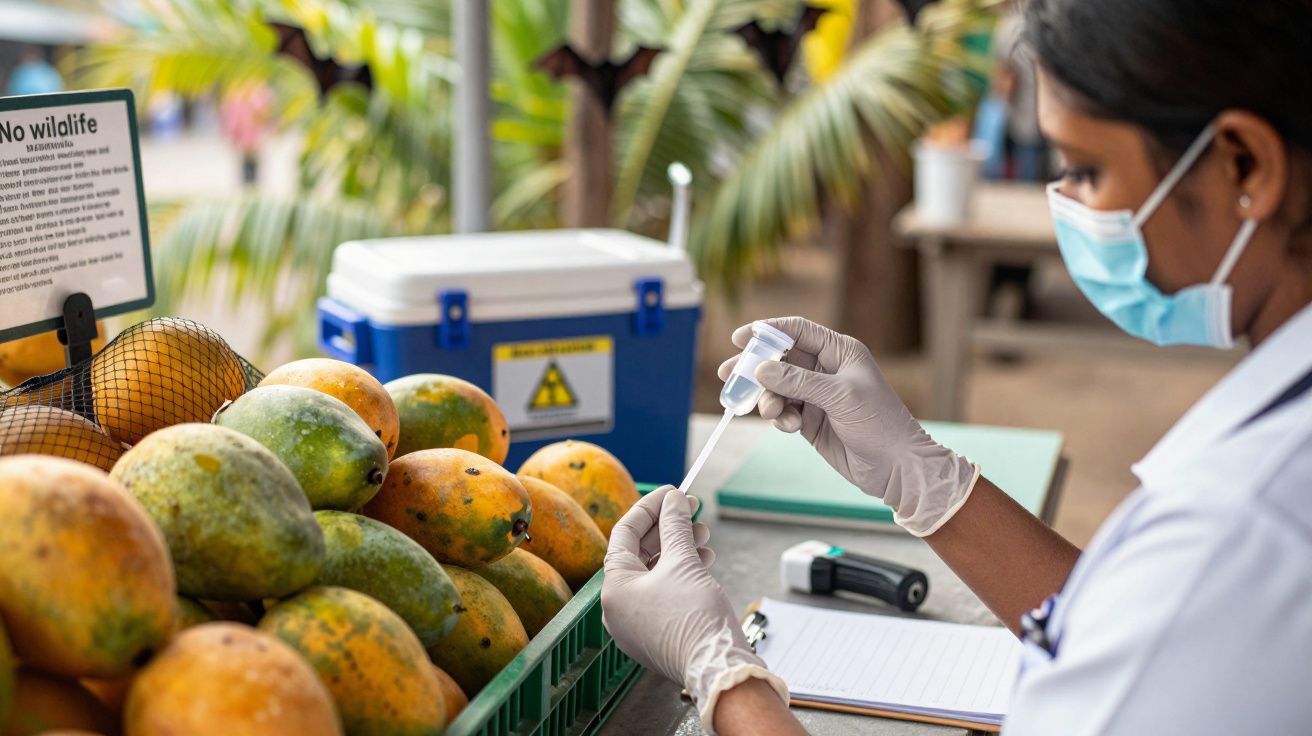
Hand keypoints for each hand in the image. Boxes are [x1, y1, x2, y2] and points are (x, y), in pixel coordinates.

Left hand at [602, 487, 787, 732]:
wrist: (718, 667)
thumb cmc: (695, 618)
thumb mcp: (684, 562)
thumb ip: (675, 526)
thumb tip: (674, 501)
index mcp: (614, 588)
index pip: (625, 533)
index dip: (650, 507)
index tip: (673, 493)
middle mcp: (618, 608)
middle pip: (639, 553)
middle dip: (669, 529)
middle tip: (692, 510)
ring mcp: (636, 624)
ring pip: (654, 574)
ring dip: (679, 549)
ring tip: (704, 536)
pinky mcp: (655, 634)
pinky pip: (662, 593)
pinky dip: (680, 574)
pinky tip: (704, 560)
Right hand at [718, 317, 978, 535]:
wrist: (897, 467)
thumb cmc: (880, 424)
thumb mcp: (839, 396)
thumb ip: (798, 381)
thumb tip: (761, 369)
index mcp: (839, 352)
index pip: (797, 331)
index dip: (767, 332)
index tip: (740, 339)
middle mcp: (826, 370)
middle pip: (780, 359)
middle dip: (755, 368)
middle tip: (729, 375)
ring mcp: (817, 396)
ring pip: (777, 388)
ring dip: (768, 399)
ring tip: (772, 413)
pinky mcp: (810, 420)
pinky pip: (783, 411)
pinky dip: (780, 417)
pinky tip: (790, 427)